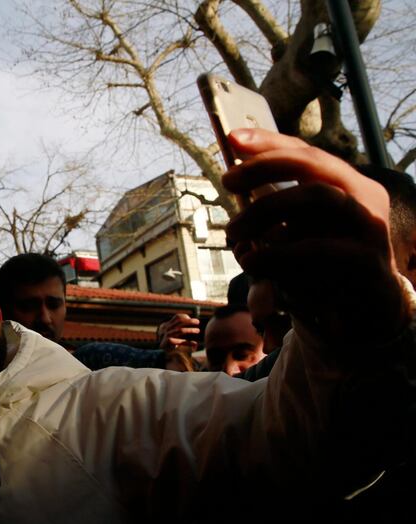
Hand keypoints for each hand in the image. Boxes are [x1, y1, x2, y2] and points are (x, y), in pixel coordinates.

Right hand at [157, 313, 199, 351]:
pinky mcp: (167, 343)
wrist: (161, 355)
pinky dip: (188, 342)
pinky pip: (180, 341)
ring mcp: (165, 335)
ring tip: (198, 330)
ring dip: (190, 330)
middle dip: (190, 321)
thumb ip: (178, 328)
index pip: (177, 317)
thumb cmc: (169, 344)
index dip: (186, 317)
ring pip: (180, 330)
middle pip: (179, 322)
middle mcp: (165, 329)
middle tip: (198, 322)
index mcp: (166, 325)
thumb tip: (191, 322)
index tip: (193, 320)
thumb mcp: (172, 334)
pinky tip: (195, 344)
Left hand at [223, 129, 407, 344]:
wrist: (366, 312)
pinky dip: (280, 253)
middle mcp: (363, 198)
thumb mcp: (298, 233)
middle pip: (315, 165)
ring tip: (234, 232)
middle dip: (266, 166)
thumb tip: (233, 191)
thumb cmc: (324, 266)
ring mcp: (370, 228)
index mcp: (347, 185)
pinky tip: (252, 262)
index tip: (232, 139)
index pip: (307, 154)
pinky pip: (320, 249)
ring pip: (320, 197)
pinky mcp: (367, 262)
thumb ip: (275, 213)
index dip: (270, 143)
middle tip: (227, 181)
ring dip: (268, 208)